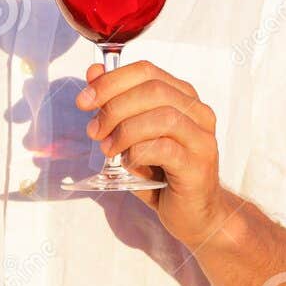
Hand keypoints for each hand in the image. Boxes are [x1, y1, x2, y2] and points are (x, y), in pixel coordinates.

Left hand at [75, 59, 228, 244]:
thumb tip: (93, 73)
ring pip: (162, 117)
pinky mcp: (198, 166)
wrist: (194, 214)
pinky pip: (166, 149)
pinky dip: (138, 152)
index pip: (146, 71)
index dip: (111, 81)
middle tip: (94, 130)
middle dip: (114, 106)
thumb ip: (116, 103)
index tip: (84, 100)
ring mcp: (202, 139)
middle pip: (153, 90)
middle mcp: (198, 112)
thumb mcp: (134, 134)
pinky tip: (128, 162)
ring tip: (108, 148)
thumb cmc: (163, 172)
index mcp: (183, 96)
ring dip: (125, 131)